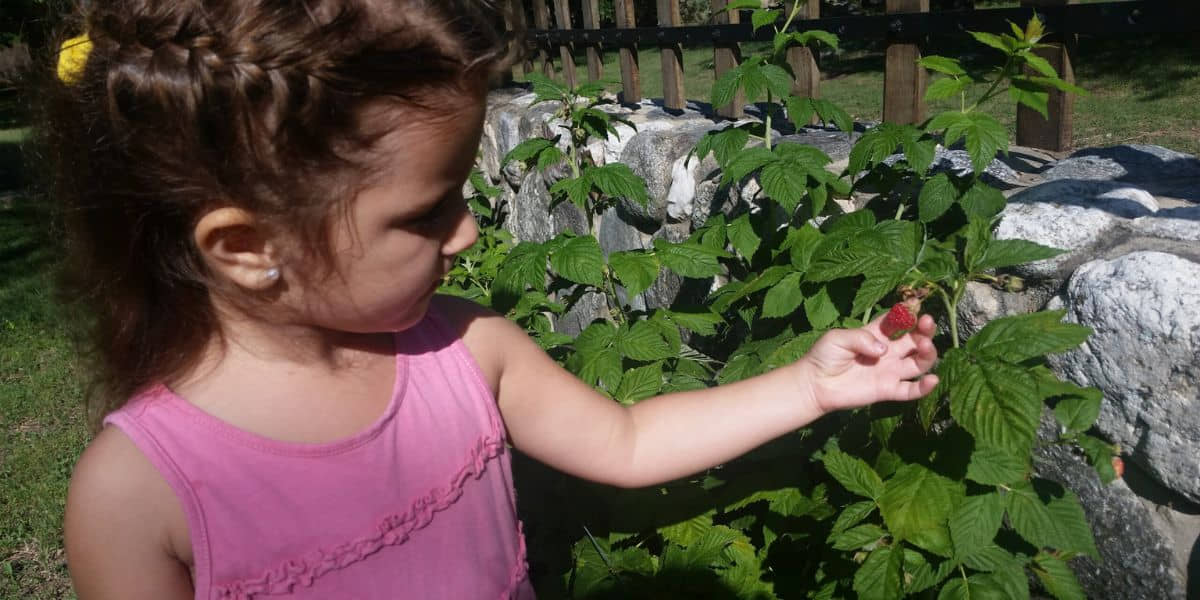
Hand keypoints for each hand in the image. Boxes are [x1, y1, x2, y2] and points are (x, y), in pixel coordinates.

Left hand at [794, 314, 938, 415]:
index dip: (909, 312)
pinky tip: (932, 380)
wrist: (815, 384)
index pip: (898, 321)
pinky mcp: (887, 390)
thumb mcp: (838, 338)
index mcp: (876, 334)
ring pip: (919, 362)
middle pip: (915, 340)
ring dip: (928, 353)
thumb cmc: (824, 356)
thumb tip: (883, 350)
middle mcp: (888, 352)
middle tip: (927, 322)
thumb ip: (860, 338)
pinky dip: (924, 387)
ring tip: (925, 346)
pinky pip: (910, 390)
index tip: (916, 305)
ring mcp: (890, 371)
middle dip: (924, 330)